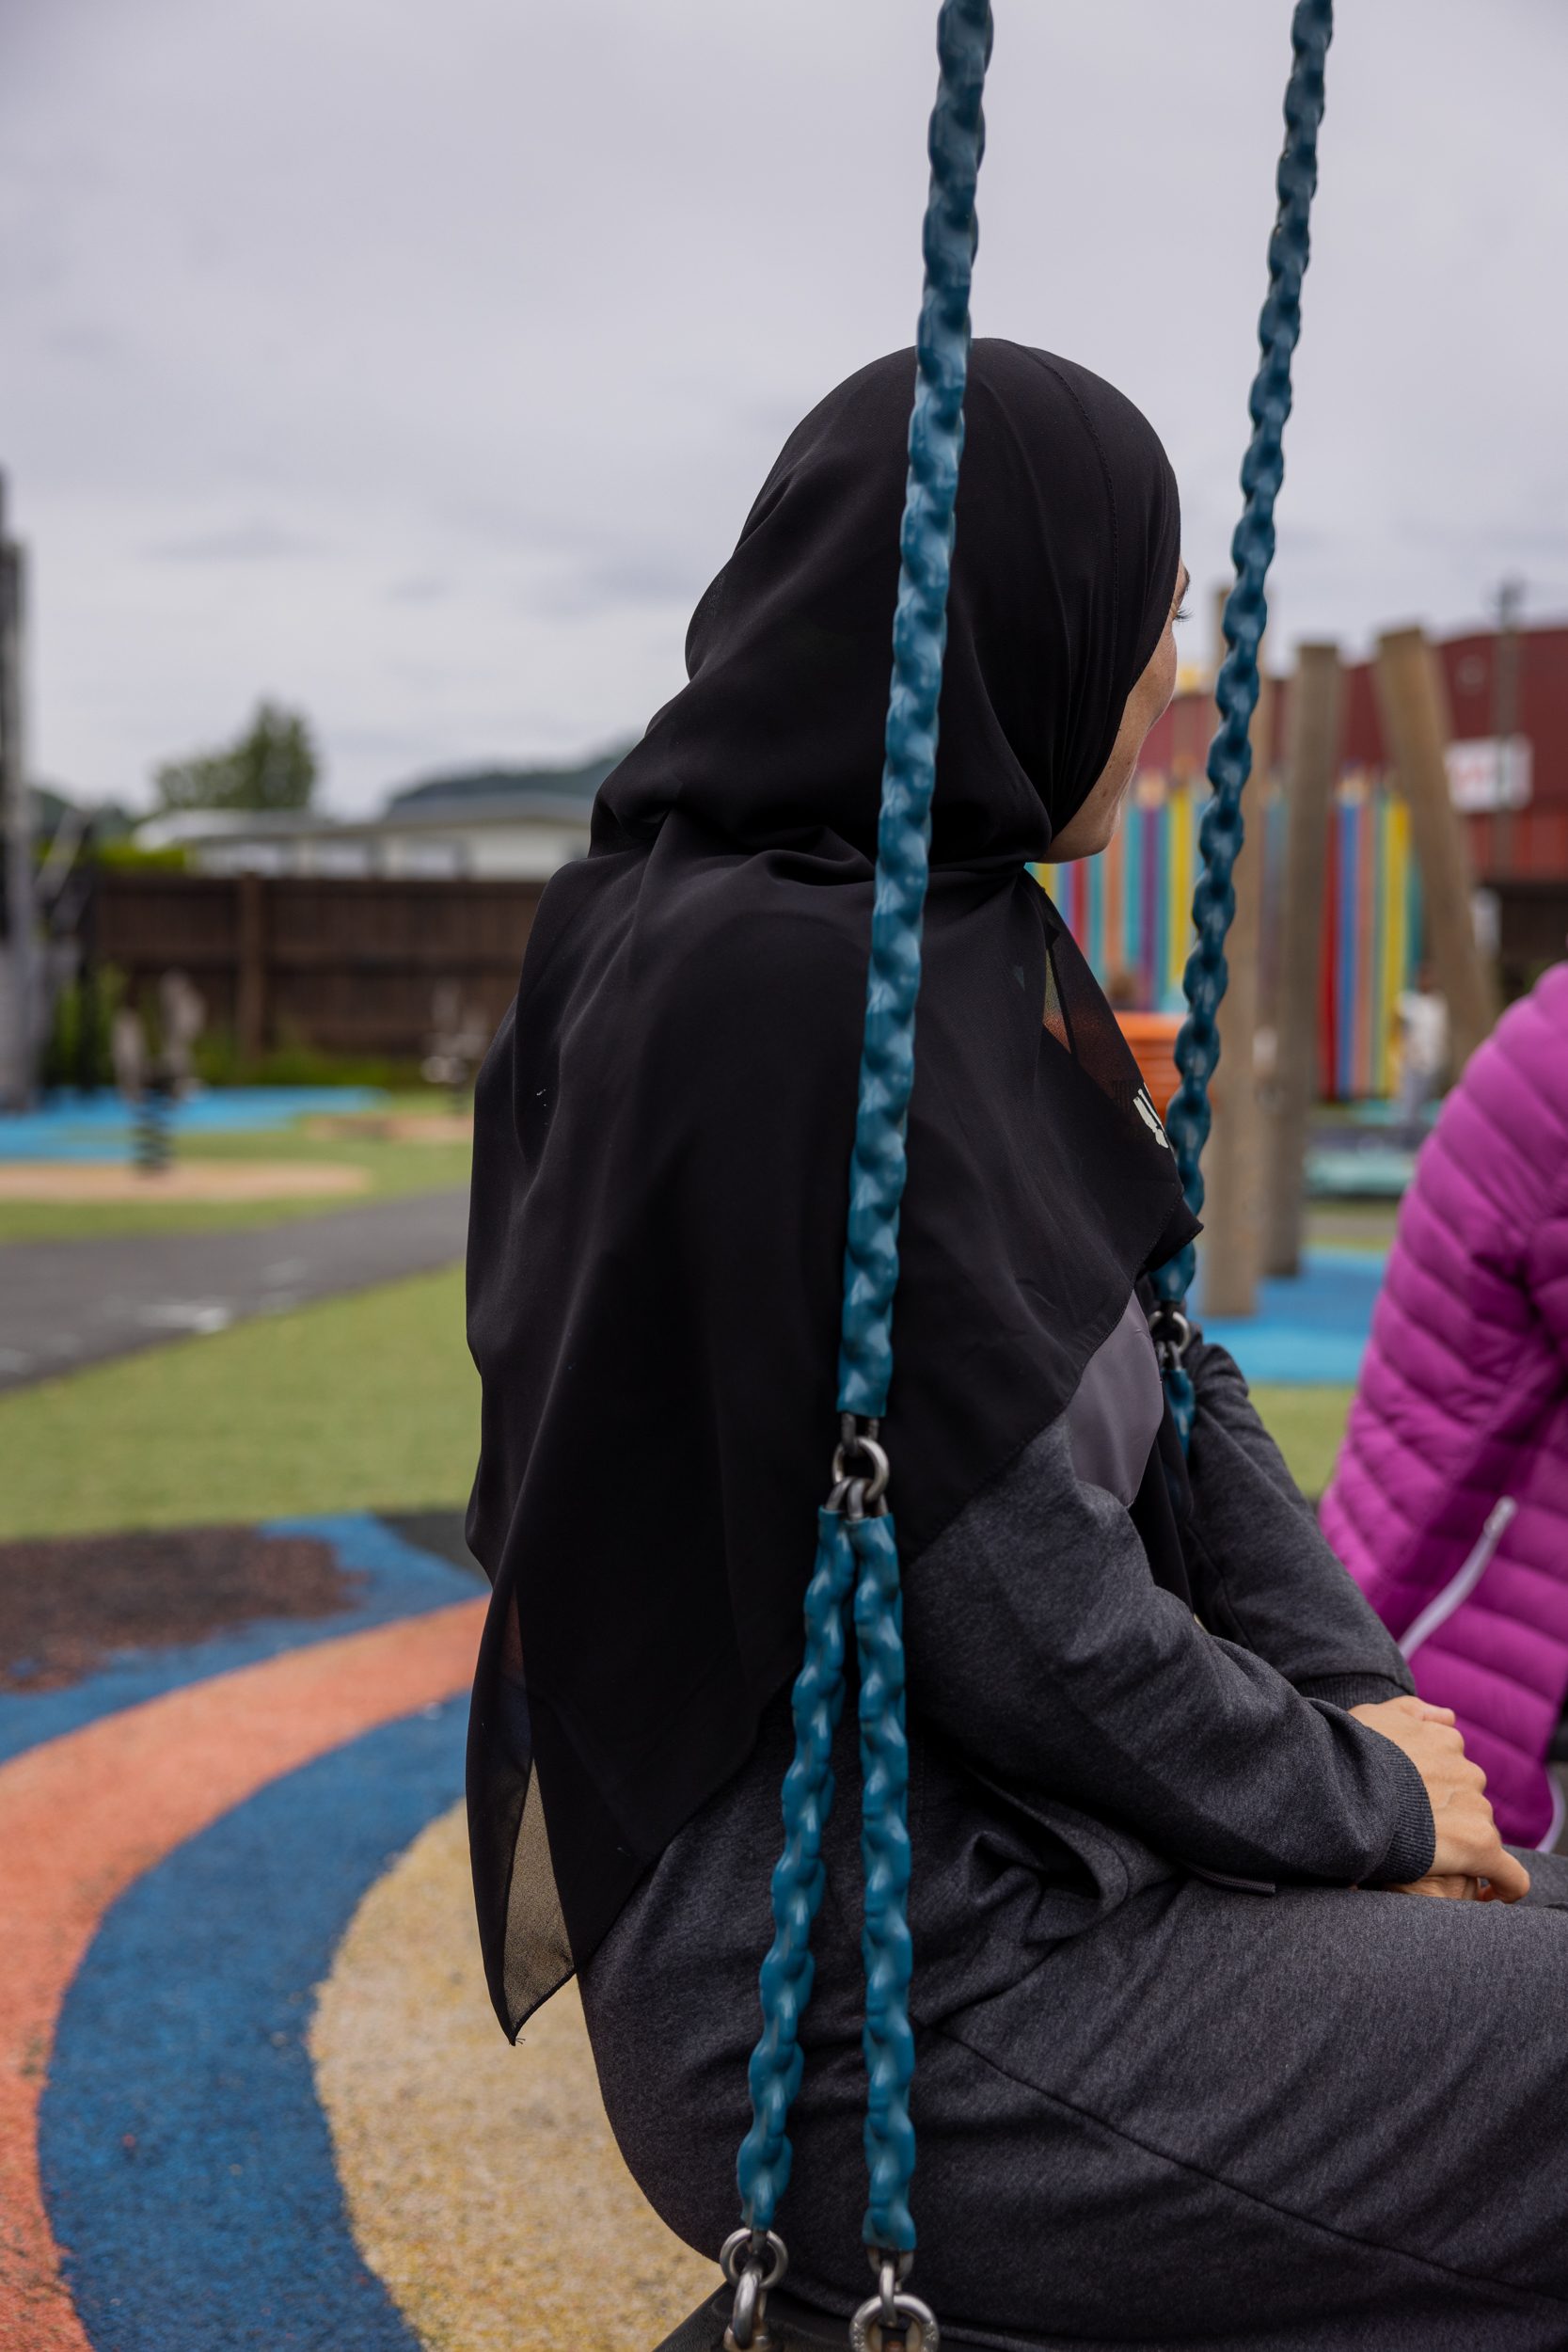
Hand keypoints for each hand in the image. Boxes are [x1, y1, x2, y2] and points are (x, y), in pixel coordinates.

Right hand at [1349, 1695, 1530, 1903]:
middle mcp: (1465, 1770)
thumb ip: (1411, 1711)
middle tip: (1408, 1830)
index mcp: (1444, 1740)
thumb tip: (1448, 1716)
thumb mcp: (1374, 1716)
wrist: (1342, 1790)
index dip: (1433, 1787)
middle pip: (1466, 1800)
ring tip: (1422, 1860)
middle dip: (1445, 1814)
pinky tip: (1491, 1895)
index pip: (1453, 1767)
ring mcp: (1474, 1807)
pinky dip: (1504, 1885)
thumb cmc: (1347, 1754)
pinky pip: (1508, 1874)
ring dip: (1458, 1845)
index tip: (1413, 1802)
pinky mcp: (1479, 1844)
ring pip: (1478, 1833)